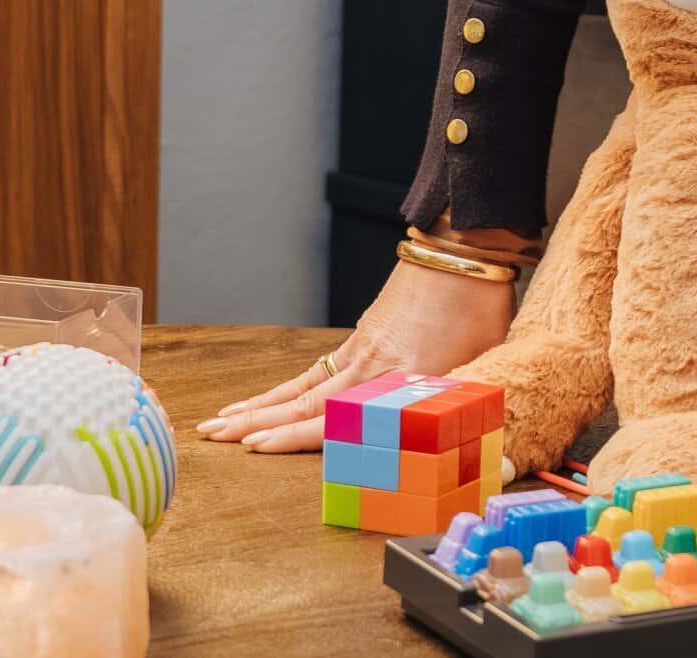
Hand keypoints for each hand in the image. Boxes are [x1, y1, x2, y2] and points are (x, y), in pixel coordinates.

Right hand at [196, 257, 515, 451]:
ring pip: (302, 386)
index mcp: (402, 377)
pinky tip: (268, 400)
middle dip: (256, 423)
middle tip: (211, 437)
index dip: (296, 435)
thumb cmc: (481, 305)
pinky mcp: (361, 336)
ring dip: (259, 407)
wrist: (465, 250)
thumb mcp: (484, 356)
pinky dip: (287, 388)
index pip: (340, 415)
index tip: (256, 447)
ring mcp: (362, 349)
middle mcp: (372, 366)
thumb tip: (462, 433)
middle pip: (305, 401)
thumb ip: (461, 397)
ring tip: (219, 423)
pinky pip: (315, 369)